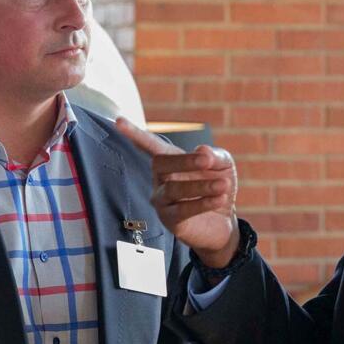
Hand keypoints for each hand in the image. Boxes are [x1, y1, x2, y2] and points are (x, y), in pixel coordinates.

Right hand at [116, 117, 239, 267]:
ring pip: (173, 189)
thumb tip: (201, 149)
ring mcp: (163, 201)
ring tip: (222, 185)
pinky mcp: (171, 221)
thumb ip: (216, 155)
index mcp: (170, 161)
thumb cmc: (218, 186)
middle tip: (207, 160)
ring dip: (200, 186)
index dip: (135, 134)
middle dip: (184, 161)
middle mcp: (161, 179)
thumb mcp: (224, 165)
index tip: (119, 122)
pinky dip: (203, 203)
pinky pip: (183, 210)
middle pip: (160, 164)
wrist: (225, 221)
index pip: (150, 145)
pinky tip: (219, 198)